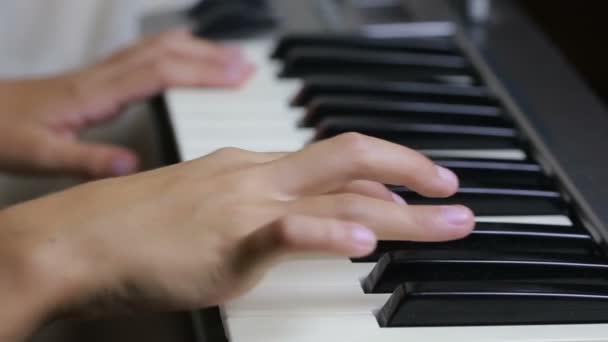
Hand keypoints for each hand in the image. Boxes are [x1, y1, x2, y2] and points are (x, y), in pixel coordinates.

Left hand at [0, 29, 253, 177]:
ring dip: (197, 49)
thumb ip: (84, 159)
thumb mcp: (38, 154)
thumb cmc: (2, 133)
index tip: (238, 76)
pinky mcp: (97, 77)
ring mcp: (100, 73)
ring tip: (230, 56)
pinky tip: (183, 53)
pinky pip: (143, 54)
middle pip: (167, 53)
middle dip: (210, 57)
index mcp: (95, 94)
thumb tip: (131, 166)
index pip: (161, 73)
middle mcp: (103, 77)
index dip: (203, 72)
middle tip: (247, 65)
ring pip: (157, 48)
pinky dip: (172, 49)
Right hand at [0, 134, 473, 339]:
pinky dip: (329, 230)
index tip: (417, 185)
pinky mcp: (228, 240)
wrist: (80, 240)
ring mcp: (246, 204)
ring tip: (446, 221)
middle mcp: (258, 176)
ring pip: (339, 190)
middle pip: (353, 159)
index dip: (386, 171)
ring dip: (402, 209)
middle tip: (452, 192)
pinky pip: (288, 229)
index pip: (336, 161)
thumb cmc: (140, 228)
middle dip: (413, 172)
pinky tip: (361, 240)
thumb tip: (299, 222)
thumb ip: (258, 210)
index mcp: (253, 167)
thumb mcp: (211, 207)